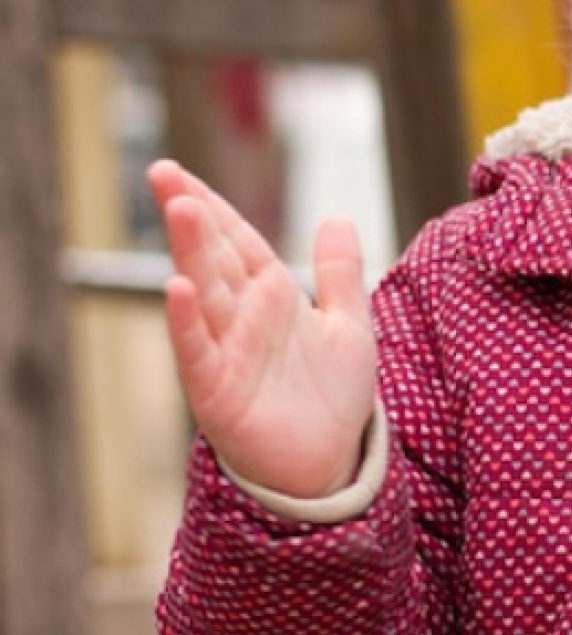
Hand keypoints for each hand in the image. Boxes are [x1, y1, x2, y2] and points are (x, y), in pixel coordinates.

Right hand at [148, 160, 376, 498]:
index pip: (236, 240)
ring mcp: (226, 351)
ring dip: (190, 252)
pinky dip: (186, 321)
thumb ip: (339, 273)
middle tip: (162, 172)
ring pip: (204, 292)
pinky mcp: (218, 390)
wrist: (329, 463)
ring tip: (180, 207)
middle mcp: (243, 318)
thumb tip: (336, 217)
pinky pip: (199, 351)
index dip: (212, 205)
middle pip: (213, 256)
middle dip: (191, 214)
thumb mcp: (348, 325)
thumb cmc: (332, 397)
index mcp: (271, 297)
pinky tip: (177, 289)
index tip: (179, 171)